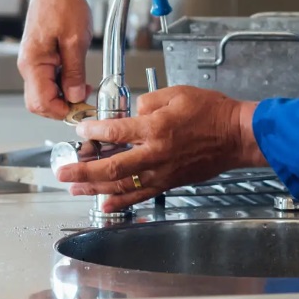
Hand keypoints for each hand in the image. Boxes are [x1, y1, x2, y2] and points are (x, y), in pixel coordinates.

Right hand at [18, 0, 96, 118]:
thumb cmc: (63, 3)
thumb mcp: (76, 40)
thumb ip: (74, 72)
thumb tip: (76, 96)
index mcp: (32, 63)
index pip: (41, 103)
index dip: (63, 111)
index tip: (83, 107)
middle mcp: (29, 66)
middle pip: (40, 103)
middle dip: (62, 107)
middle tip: (85, 101)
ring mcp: (34, 62)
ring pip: (45, 94)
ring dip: (65, 96)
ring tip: (84, 87)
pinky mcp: (41, 58)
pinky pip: (49, 81)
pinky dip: (64, 85)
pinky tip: (78, 78)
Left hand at [55, 85, 266, 212]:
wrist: (236, 136)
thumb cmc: (211, 112)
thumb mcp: (177, 93)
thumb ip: (147, 102)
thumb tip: (131, 113)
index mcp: (156, 128)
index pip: (115, 131)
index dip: (93, 131)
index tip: (80, 129)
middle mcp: (156, 154)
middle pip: (111, 167)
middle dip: (83, 170)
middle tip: (63, 172)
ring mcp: (161, 172)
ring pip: (122, 185)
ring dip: (95, 188)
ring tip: (75, 188)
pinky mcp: (168, 182)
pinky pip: (141, 195)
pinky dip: (121, 202)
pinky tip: (105, 204)